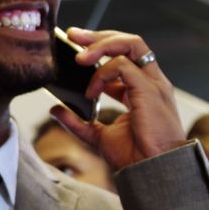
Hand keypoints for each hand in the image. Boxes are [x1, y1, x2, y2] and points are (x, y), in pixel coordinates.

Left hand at [49, 28, 185, 169]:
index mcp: (143, 90)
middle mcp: (151, 82)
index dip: (100, 49)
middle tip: (73, 36)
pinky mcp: (149, 90)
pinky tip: (91, 91)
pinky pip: (123, 66)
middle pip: (129, 42)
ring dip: (100, 46)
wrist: (153, 173)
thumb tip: (55, 109)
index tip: (75, 47)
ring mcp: (153, 84)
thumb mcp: (98, 136)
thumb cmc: (136, 157)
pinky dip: (103, 74)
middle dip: (100, 35)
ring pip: (130, 44)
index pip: (124, 56)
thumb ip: (77, 122)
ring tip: (79, 58)